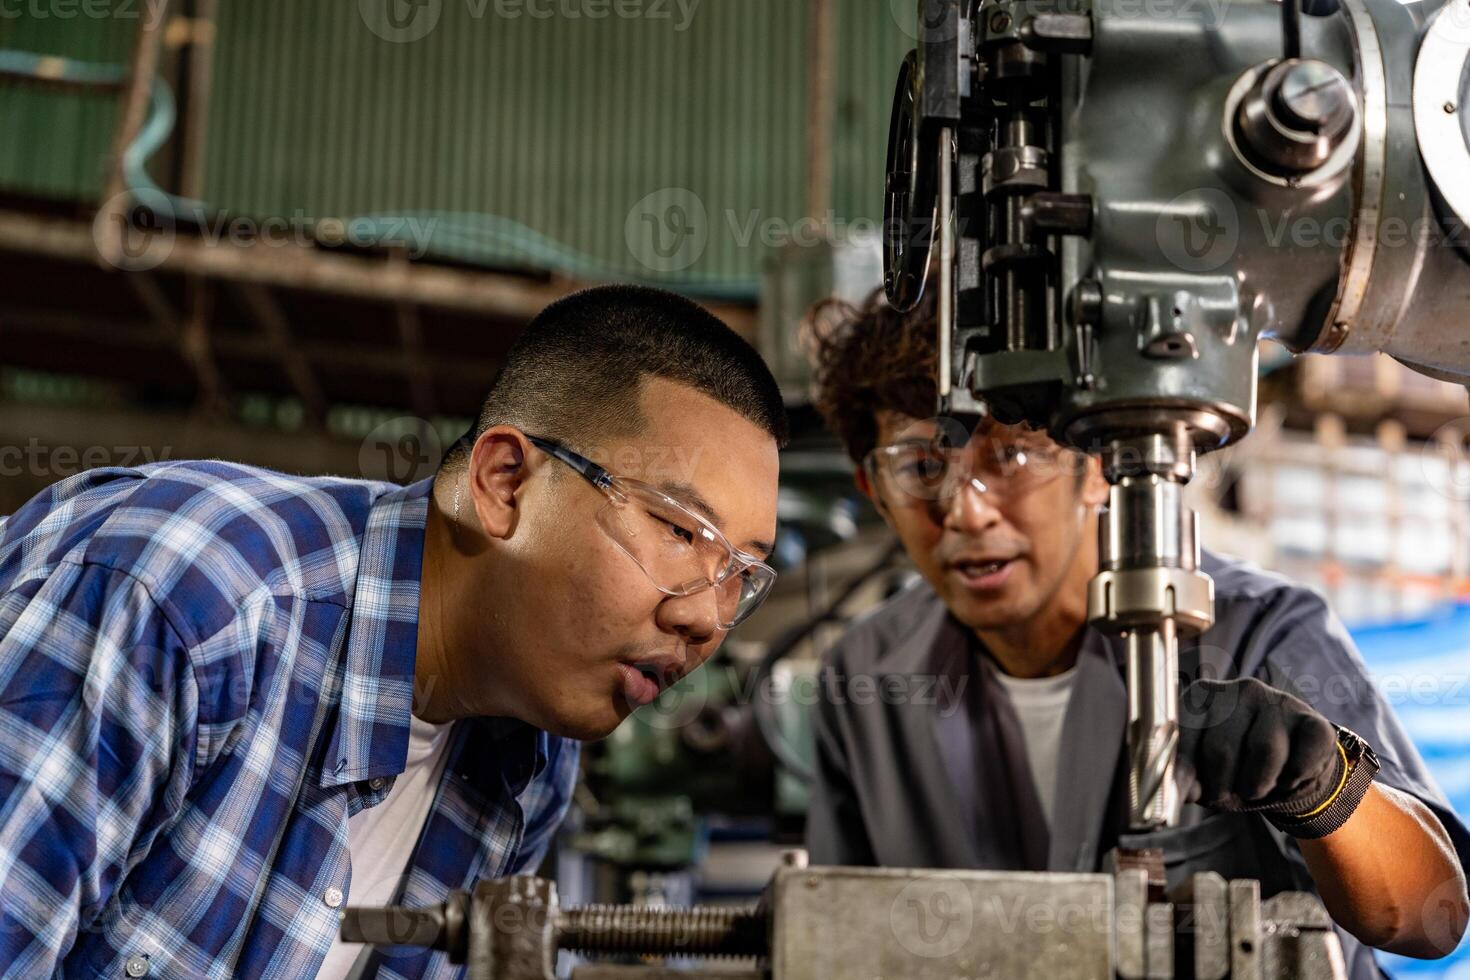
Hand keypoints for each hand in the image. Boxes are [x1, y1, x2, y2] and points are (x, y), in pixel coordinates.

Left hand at [1175, 677, 1341, 815]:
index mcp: (1203, 695)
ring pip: (1264, 751)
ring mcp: (1279, 700)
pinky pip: (1302, 760)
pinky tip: (1288, 777)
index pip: (1182, 734)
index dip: (1182, 772)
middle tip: (1227, 793)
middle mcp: (1240, 689)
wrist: (1289, 774)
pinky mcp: (1314, 720)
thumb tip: (1174, 791)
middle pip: (1221, 747)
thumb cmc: (1236, 769)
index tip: (1186, 795)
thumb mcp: (1203, 774)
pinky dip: (1294, 780)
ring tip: (1256, 786)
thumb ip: (1184, 777)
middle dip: (1222, 785)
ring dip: (1258, 785)